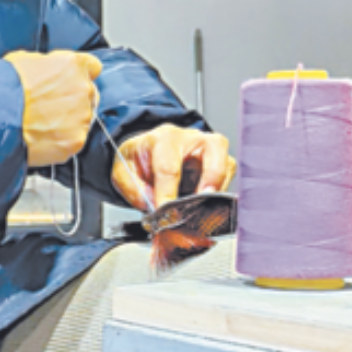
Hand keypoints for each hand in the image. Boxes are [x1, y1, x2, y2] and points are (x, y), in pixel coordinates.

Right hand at [4, 49, 101, 168]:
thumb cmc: (5, 88)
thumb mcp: (24, 60)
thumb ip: (46, 65)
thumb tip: (46, 70)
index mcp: (73, 65)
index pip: (92, 67)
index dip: (79, 75)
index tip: (70, 82)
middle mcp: (83, 89)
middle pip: (89, 94)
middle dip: (73, 100)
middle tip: (50, 106)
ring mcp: (82, 116)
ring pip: (83, 119)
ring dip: (68, 121)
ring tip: (42, 124)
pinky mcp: (76, 140)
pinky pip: (74, 139)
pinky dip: (62, 140)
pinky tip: (43, 137)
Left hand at [111, 124, 235, 210]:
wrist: (143, 152)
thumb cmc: (138, 160)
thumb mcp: (123, 174)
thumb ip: (136, 192)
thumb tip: (154, 210)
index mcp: (162, 139)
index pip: (169, 167)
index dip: (167, 193)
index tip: (165, 212)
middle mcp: (190, 138)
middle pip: (214, 148)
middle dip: (211, 177)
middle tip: (202, 200)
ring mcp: (207, 149)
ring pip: (227, 162)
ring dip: (218, 188)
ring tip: (203, 208)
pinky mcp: (218, 162)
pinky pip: (228, 175)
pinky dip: (221, 192)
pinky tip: (206, 205)